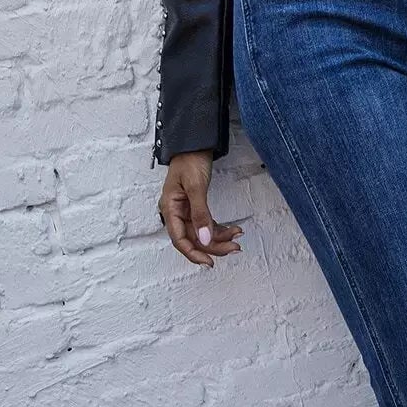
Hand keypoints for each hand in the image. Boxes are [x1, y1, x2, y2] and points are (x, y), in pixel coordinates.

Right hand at [157, 150, 242, 267]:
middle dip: (213, 246)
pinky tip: (233, 229)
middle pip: (193, 238)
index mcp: (170, 209)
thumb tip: (205, 238)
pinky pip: (207, 224)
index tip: (209, 261)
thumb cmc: (190, 161)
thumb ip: (200, 214)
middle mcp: (176, 212)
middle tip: (233, 248)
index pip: (179, 239)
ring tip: (237, 238)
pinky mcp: (196, 207)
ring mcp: (186, 211)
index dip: (194, 253)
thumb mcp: (196, 187)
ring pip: (202, 233)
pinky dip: (220, 229)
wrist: (195, 145)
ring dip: (219, 238)